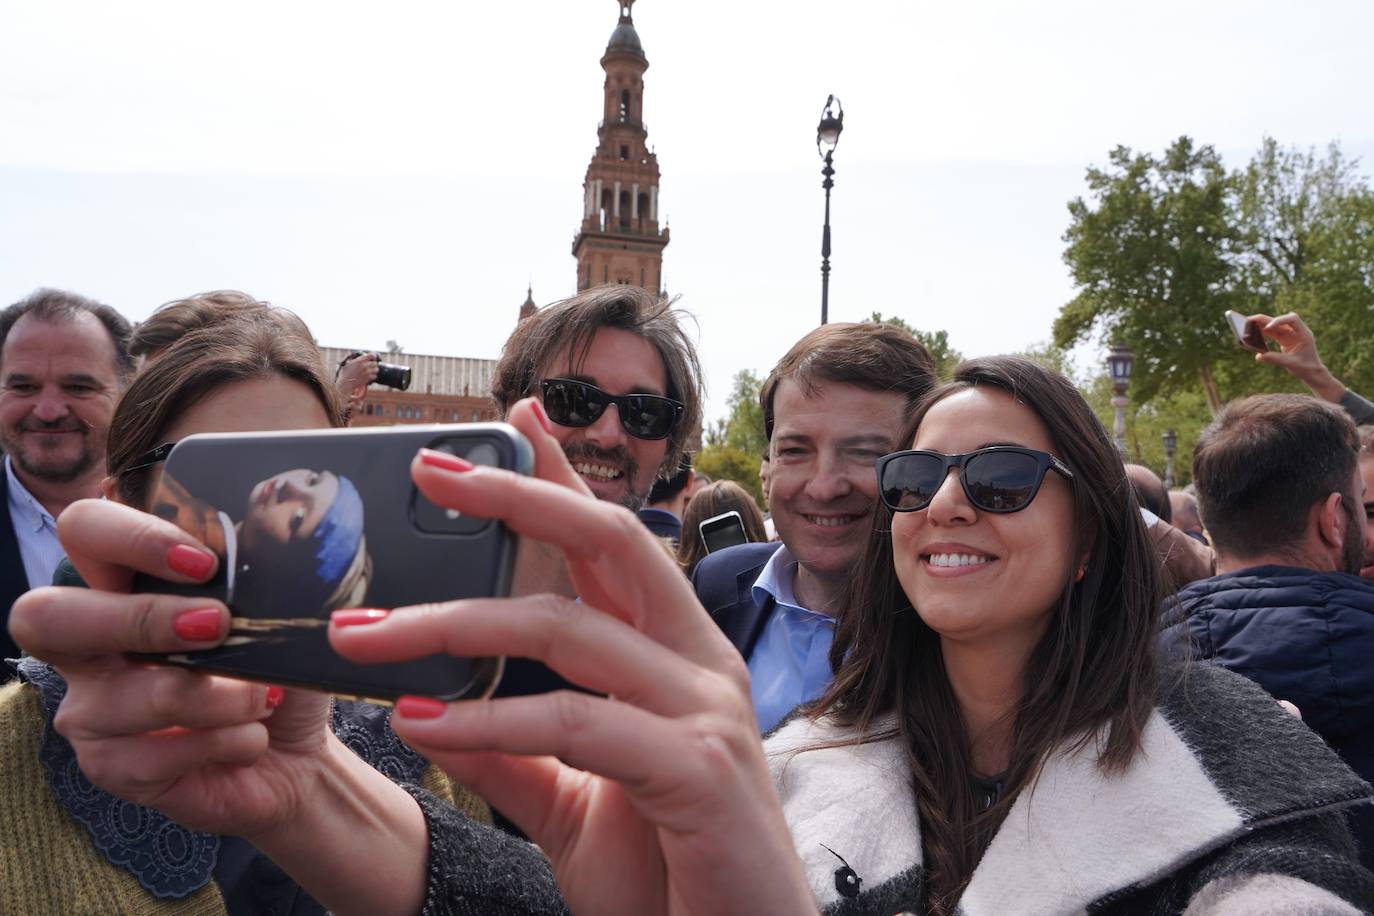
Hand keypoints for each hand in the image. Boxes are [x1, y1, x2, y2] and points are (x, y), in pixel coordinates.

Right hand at [9, 500, 334, 836]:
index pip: (84, 531)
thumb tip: (258, 552)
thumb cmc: (275, 672)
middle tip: (216, 627)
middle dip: (140, 618)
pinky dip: (222, 742)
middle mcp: (89, 645)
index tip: (203, 564)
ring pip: (129, 695)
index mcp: (123, 586)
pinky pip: (153, 754)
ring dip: (220, 697)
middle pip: (45, 615)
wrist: (295, 753)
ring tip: (263, 699)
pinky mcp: (109, 766)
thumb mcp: (273, 615)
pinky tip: (248, 738)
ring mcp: (90, 708)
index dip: (131, 537)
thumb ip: (251, 577)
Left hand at [330, 397, 814, 915]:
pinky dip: (490, 719)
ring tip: (367, 634)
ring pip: (572, 629)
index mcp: (676, 659)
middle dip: (520, 494)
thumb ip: (518, 753)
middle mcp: (700, 665)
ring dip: (457, 621)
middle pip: (609, 543)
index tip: (509, 425)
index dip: (563, 479)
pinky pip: (575, 723)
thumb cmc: (672, 879)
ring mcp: (706, 710)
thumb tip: (435, 709)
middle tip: (432, 469)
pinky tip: (423, 722)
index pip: (614, 544)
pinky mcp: (698, 769)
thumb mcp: (575, 805)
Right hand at [336, 352, 379, 407]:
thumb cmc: (345, 374)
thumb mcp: (347, 363)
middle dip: (373, 364)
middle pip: (375, 363)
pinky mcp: (367, 379)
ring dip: (374, 371)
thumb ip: (352, 358)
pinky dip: (373, 376)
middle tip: (370, 366)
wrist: (345, 384)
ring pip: (376, 370)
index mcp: (359, 361)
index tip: (373, 358)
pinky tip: (369, 376)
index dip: (373, 356)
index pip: (371, 355)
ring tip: (370, 371)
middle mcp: (363, 366)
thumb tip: (352, 353)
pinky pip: (375, 376)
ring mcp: (366, 373)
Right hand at [1252, 312, 1344, 401]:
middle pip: (1279, 320)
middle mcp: (1296, 331)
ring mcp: (1290, 334)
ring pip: (1274, 325)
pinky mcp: (1284, 339)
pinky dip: (1262, 332)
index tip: (1267, 328)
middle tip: (1249, 320)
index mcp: (1303, 333)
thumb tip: (1258, 356)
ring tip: (1247, 325)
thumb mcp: (1290, 364)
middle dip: (1264, 319)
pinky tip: (1252, 333)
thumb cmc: (1306, 368)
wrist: (1312, 372)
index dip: (1279, 321)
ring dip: (1261, 324)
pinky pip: (1272, 333)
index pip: (1292, 319)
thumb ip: (1275, 359)